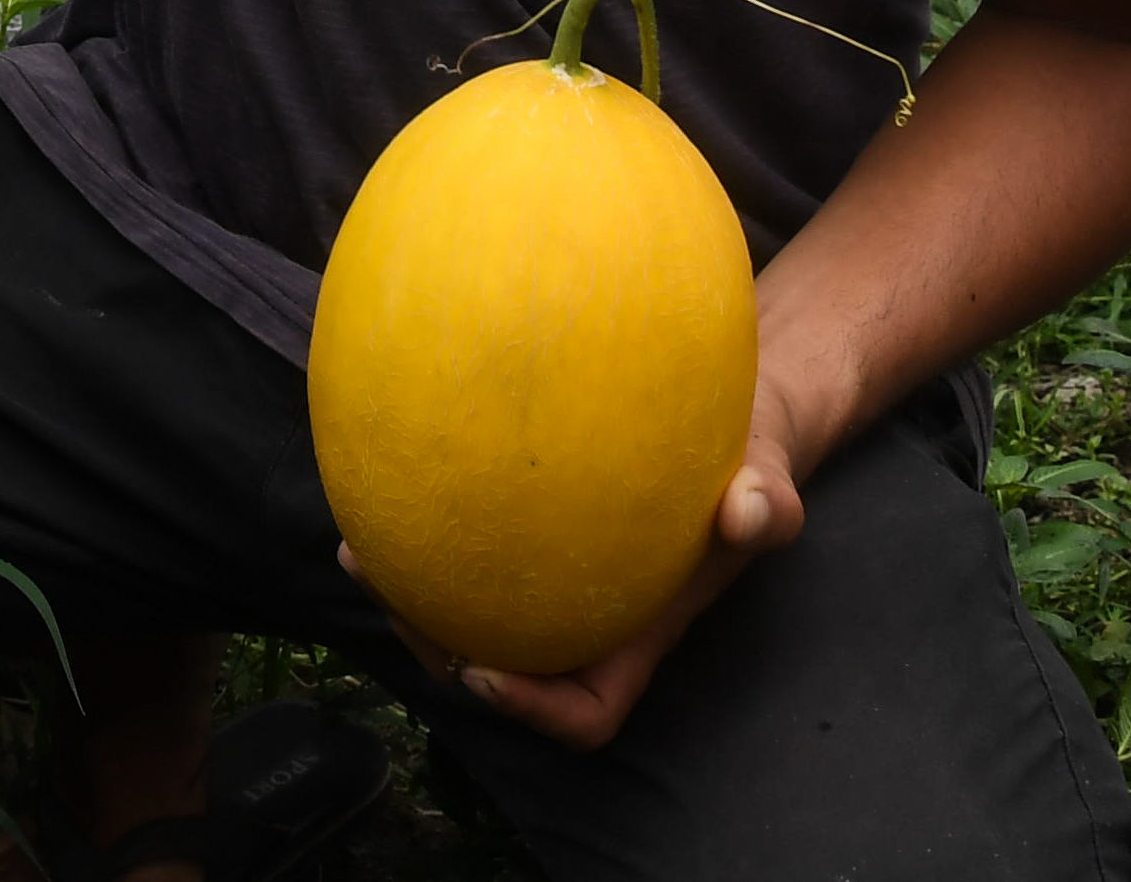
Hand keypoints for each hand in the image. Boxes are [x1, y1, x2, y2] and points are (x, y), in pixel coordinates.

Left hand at [341, 413, 809, 753]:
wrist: (723, 420)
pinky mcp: (519, 540)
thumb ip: (770, 503)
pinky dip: (419, 539)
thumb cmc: (745, 465)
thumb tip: (750, 510)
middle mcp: (585, 624)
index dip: (535, 711)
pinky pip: (463, 559)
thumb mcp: (769, 478)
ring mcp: (549, 586)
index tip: (486, 674)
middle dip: (444, 654)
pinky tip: (382, 486)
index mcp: (637, 635)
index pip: (586, 711)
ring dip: (411, 602)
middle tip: (397, 602)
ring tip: (361, 552)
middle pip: (504, 675)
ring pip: (467, 624)